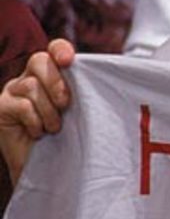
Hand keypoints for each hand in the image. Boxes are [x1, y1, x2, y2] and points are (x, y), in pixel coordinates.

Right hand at [0, 39, 75, 183]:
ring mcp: (13, 91)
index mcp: (53, 75)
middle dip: (56, 82)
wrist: (48, 168)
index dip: (61, 50)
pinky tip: (38, 133)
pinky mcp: (2, 108)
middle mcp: (31, 78)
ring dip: (48, 110)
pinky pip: (21, 105)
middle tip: (66, 104)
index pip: (54, 49)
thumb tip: (110, 79)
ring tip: (54, 128)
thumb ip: (88, 93)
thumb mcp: (82, 113)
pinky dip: (35, 121)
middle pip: (39, 61)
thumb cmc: (69, 138)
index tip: (69, 61)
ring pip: (31, 86)